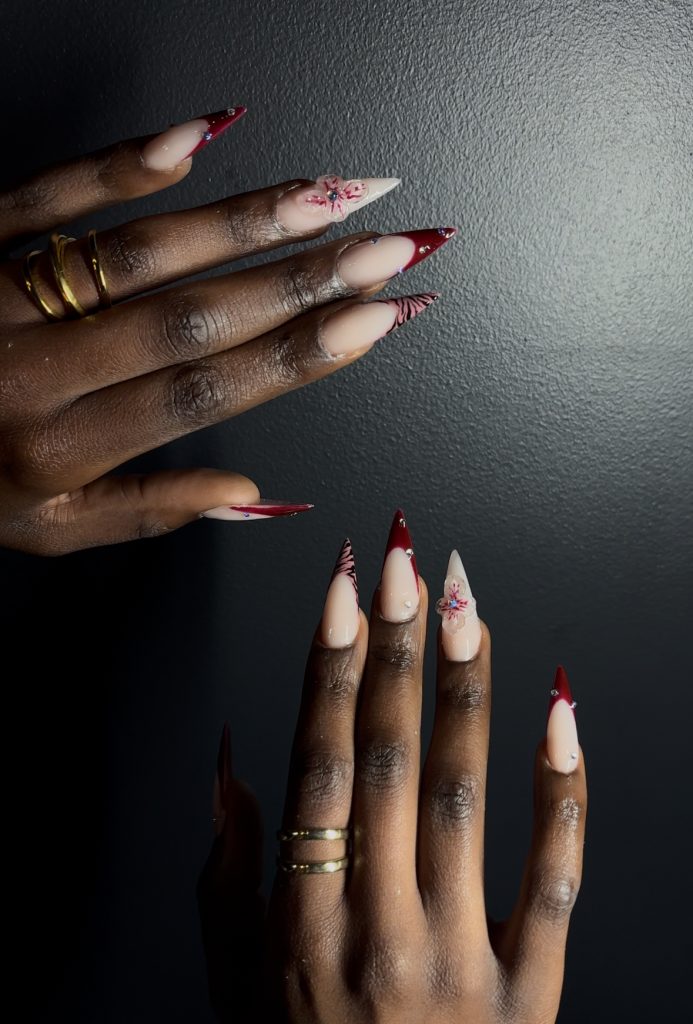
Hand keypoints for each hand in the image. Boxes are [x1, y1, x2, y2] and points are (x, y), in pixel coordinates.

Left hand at [0, 107, 451, 553]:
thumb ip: (148, 513)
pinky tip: (198, 136)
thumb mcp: (47, 528)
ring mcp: (5, 296)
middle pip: (197, 317)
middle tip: (392, 246)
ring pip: (143, 250)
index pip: (207, 393)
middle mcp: (39, 371)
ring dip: (249, 218)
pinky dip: (124, 162)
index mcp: (64, 449)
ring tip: (335, 194)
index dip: (301, 355)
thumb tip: (252, 494)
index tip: (378, 321)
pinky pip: (50, 193)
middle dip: (308, 279)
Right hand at [199, 511, 586, 1022]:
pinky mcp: (533, 995)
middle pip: (388, 763)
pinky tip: (560, 716)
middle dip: (394, 650)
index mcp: (300, 936)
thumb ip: (228, 880)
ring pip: (467, 800)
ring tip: (466, 608)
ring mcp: (463, 965)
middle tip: (406, 564)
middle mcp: (380, 938)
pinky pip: (557, 881)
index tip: (339, 592)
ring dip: (466, 693)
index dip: (326, 670)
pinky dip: (563, 793)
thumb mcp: (237, 994)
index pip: (314, 770)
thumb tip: (233, 768)